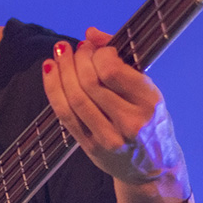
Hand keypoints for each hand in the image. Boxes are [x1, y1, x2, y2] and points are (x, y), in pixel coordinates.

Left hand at [42, 27, 188, 202]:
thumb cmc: (150, 121)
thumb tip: (91, 33)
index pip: (111, 71)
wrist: (153, 168)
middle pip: (89, 83)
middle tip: (73, 48)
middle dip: (76, 59)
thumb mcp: (147, 90)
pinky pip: (65, 115)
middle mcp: (130, 122)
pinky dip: (53, 90)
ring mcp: (109, 137)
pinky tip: (50, 72)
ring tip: (58, 55)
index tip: (94, 48)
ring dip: (61, 71)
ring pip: (74, 98)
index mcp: (148, 102)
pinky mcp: (91, 148)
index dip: (96, 53)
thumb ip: (122, 60)